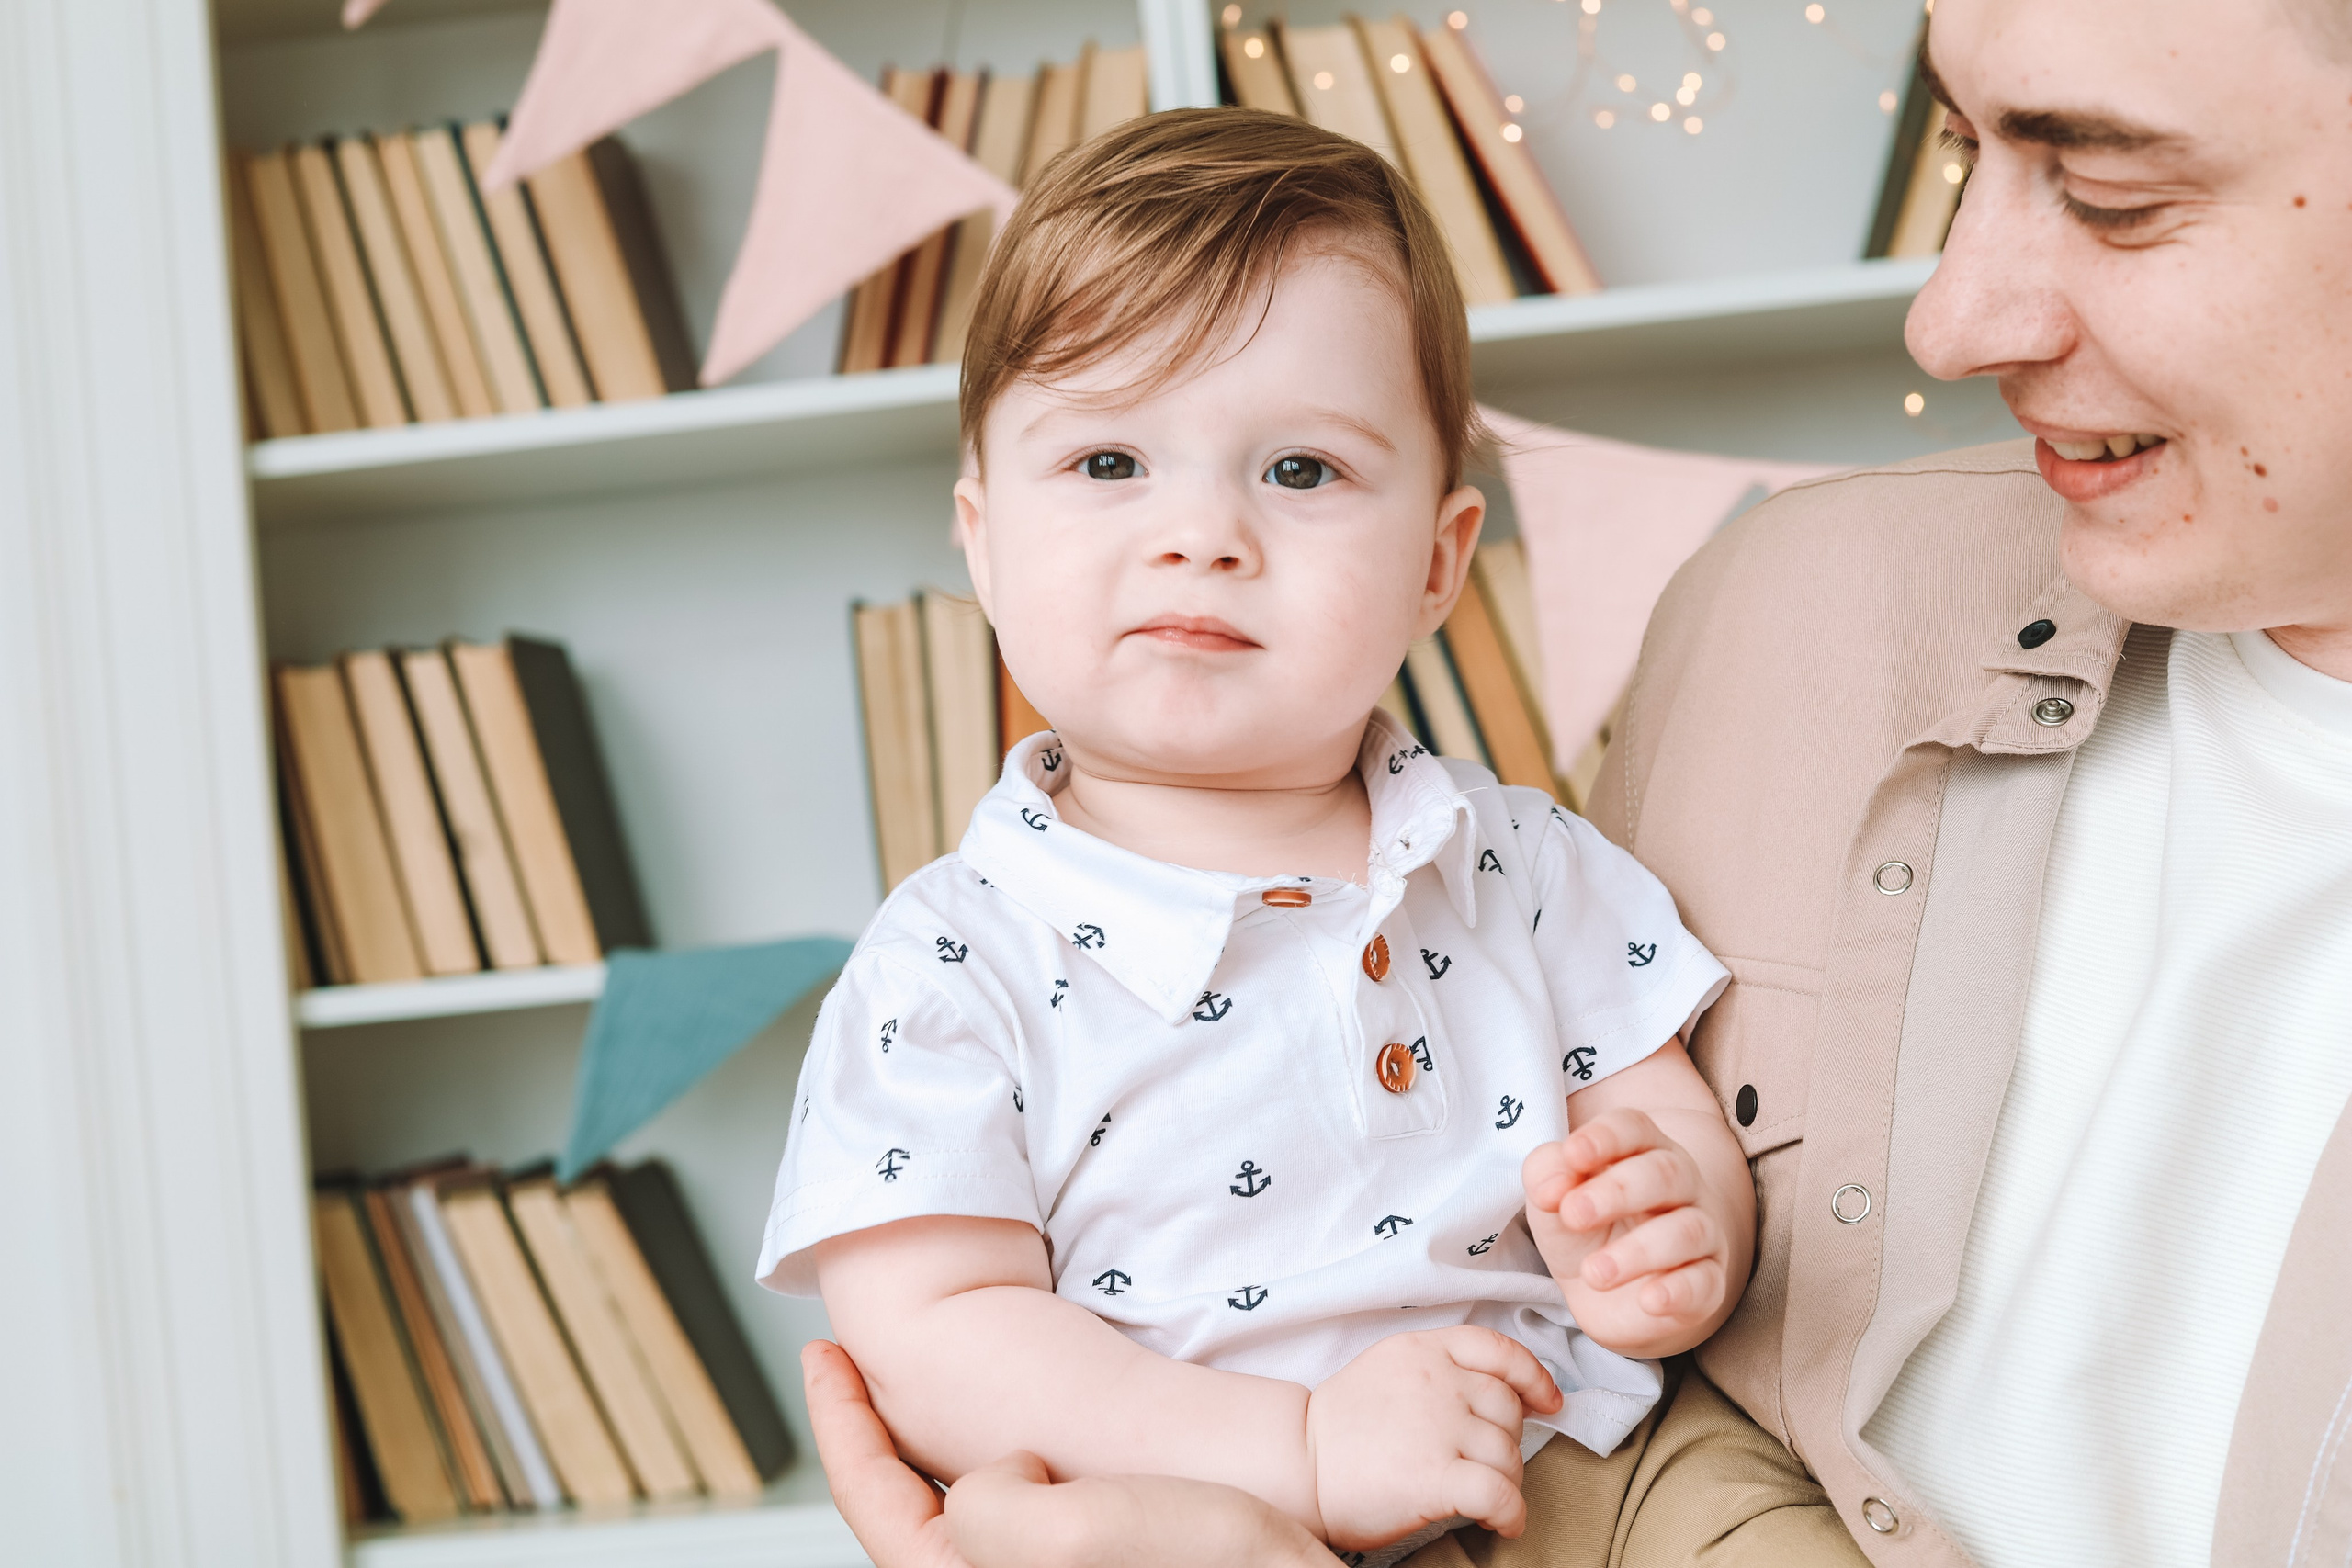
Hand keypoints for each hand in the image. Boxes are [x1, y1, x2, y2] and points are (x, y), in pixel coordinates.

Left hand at [807, 1338, 1339, 1567]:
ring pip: (976, 1512)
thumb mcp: (1066, 1532)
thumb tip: (984, 1483)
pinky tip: (1038, 1439)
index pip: (877, 1507)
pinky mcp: (1106, 1565)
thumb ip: (983, 1505)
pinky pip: (1033, 1514)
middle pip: (916, 1515)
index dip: (839, 1425)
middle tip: (866, 1368)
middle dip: (886, 1442)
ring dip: (954, 1453)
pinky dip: (1016, 1469)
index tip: (822, 1353)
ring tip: (951, 1399)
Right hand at [1304, 1326, 1561, 1551]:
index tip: (1548, 1401)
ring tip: (1483, 1497)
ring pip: (1508, 1454)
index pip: (1498, 1349)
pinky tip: (1501, 1523)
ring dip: (1506, 1481)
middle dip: (1507, 1440)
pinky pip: (1500, 1494)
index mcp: (1424, 1348)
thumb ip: (1440, 1369)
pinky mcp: (1437, 1475)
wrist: (1298, 1464)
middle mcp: (1438, 1380)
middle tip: (1484, 1464)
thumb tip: (1504, 1396)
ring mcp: (1439, 1426)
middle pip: (1508, 1409)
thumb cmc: (1341, 1426)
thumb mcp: (1389, 1369)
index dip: (1533, 1376)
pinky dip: (1510, 1514)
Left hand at [1523, 1107, 1733, 1354]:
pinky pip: (1705, 1283)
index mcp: (1641, 1151)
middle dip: (1617, 1191)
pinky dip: (1679, 1292)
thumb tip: (1552, 1188)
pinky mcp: (1707, 1284)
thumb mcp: (1552, 1199)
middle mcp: (1680, 1186)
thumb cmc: (1583, 1230)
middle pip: (1664, 1173)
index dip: (1605, 1137)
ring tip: (1594, 1273)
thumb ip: (1547, 1176)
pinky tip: (1649, 1300)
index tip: (1573, 1154)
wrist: (1604, 1295)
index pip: (1634, 1128)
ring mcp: (1700, 1234)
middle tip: (1574, 1214)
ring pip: (1687, 1230)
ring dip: (1639, 1251)